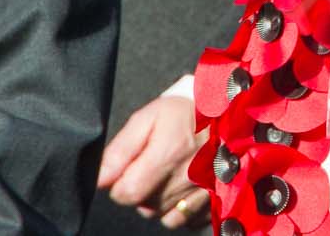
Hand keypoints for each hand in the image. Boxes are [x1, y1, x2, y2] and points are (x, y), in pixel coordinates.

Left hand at [98, 94, 208, 227]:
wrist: (229, 111)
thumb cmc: (185, 111)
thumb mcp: (148, 117)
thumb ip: (121, 149)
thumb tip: (100, 178)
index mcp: (167, 155)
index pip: (126, 193)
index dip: (119, 184)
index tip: (126, 169)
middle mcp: (185, 178)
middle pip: (143, 206)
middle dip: (139, 191)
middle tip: (150, 166)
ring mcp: (202, 191)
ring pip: (162, 215)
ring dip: (158, 200)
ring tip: (166, 175)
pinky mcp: (214, 198)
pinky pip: (185, 218)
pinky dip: (178, 209)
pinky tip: (180, 188)